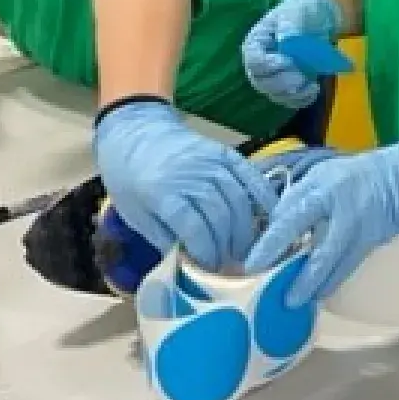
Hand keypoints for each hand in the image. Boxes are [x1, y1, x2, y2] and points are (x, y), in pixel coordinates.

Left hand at [93, 99, 279, 270]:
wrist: (134, 131)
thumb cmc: (129, 177)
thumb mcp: (135, 214)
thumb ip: (164, 238)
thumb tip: (190, 264)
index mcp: (161, 192)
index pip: (194, 228)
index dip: (206, 252)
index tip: (209, 269)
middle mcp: (190, 175)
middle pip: (220, 216)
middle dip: (227, 246)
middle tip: (230, 265)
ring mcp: (210, 161)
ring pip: (238, 200)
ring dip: (244, 229)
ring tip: (244, 250)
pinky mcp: (224, 152)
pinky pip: (250, 175)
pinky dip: (262, 196)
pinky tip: (269, 216)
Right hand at [240, 0, 342, 108]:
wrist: (319, 19)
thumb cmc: (302, 12)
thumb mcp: (295, 12)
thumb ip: (289, 25)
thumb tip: (285, 39)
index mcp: (256, 43)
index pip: (254, 61)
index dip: (269, 65)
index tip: (288, 61)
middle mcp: (259, 64)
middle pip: (262, 83)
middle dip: (283, 83)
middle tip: (302, 76)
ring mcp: (272, 77)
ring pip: (275, 95)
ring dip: (294, 94)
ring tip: (312, 84)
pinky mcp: (287, 87)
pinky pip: (290, 101)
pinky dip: (302, 99)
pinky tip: (314, 89)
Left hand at [243, 137, 398, 305]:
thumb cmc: (357, 176)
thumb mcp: (323, 176)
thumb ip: (299, 200)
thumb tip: (272, 227)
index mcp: (319, 186)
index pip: (289, 215)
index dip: (270, 242)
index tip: (252, 263)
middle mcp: (337, 205)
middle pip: (309, 241)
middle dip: (288, 266)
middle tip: (269, 286)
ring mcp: (356, 225)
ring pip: (330, 262)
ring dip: (311, 284)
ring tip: (294, 300)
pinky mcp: (370, 240)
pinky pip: (346, 267)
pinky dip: (331, 282)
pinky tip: (319, 293)